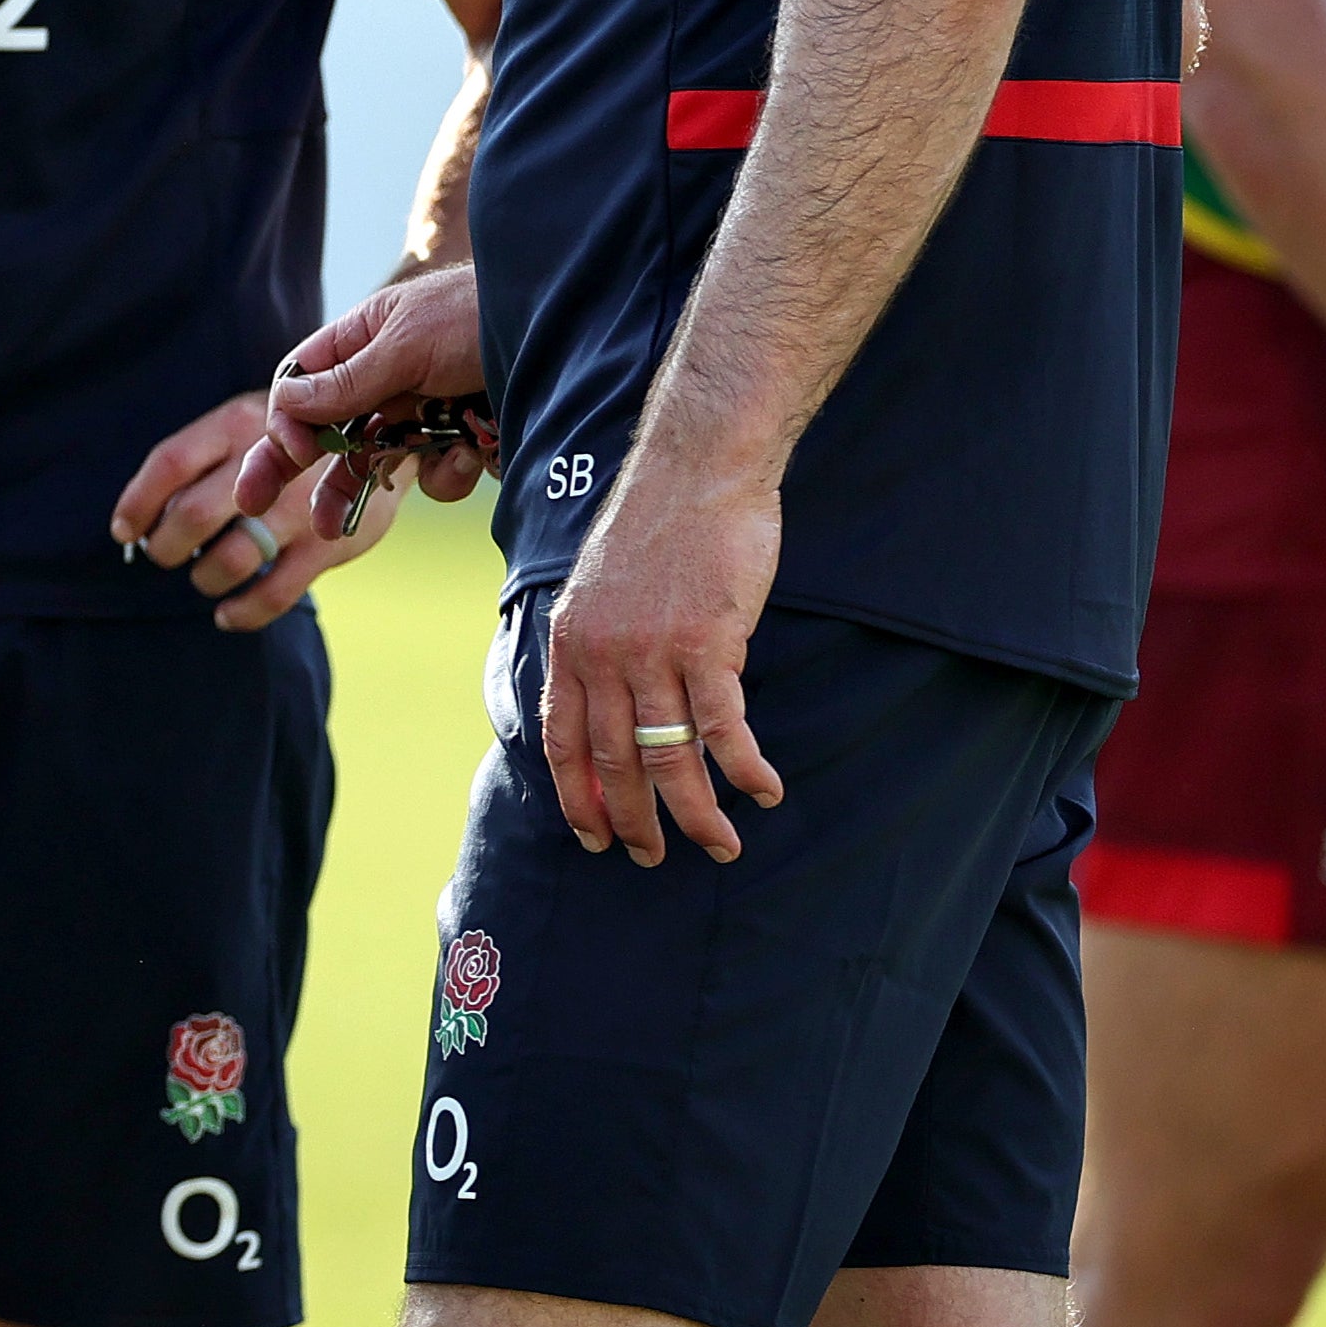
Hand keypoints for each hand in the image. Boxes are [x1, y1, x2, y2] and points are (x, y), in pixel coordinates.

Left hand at [113, 392, 392, 630]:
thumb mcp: (248, 424)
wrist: (380, 432)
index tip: (124, 531)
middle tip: (163, 555)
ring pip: (231, 559)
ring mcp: (300, 506)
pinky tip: (226, 614)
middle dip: (165, 547)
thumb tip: (141, 517)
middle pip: (192, 515)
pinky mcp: (329, 543)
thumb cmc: (290, 438)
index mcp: (236, 422)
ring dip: (204, 578)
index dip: (137, 503)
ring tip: (203, 577)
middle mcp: (267, 462)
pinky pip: (274, 595)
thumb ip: (204, 459)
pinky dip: (242, 613)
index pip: (169, 463)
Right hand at [240, 267, 487, 520]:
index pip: (302, 384)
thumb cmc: (481, 315)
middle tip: (252, 505)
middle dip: (295, 469)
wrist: (569, 329)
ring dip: (366, 487)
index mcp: (363, 341)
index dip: (288, 420)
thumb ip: (347, 381)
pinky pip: (436, 473)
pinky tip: (472, 454)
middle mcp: (387, 378)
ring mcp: (425, 411)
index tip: (294, 454)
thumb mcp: (407, 343)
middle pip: (327, 429)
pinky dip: (447, 472)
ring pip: (377, 462)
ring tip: (341, 524)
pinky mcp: (463, 440)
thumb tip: (286, 404)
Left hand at [537, 447, 785, 865]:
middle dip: (634, 821)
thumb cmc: (656, 525)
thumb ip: (596, 644)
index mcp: (570, 642)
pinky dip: (744, 768)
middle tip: (651, 858)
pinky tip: (763, 792)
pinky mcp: (708, 643)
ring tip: (719, 847)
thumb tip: (603, 698)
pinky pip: (724, 727)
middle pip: (614, 761)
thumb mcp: (599, 587)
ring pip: (668, 757)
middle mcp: (602, 655)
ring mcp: (652, 652)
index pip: (562, 740)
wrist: (695, 468)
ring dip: (695, 813)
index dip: (577, 797)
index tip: (592, 839)